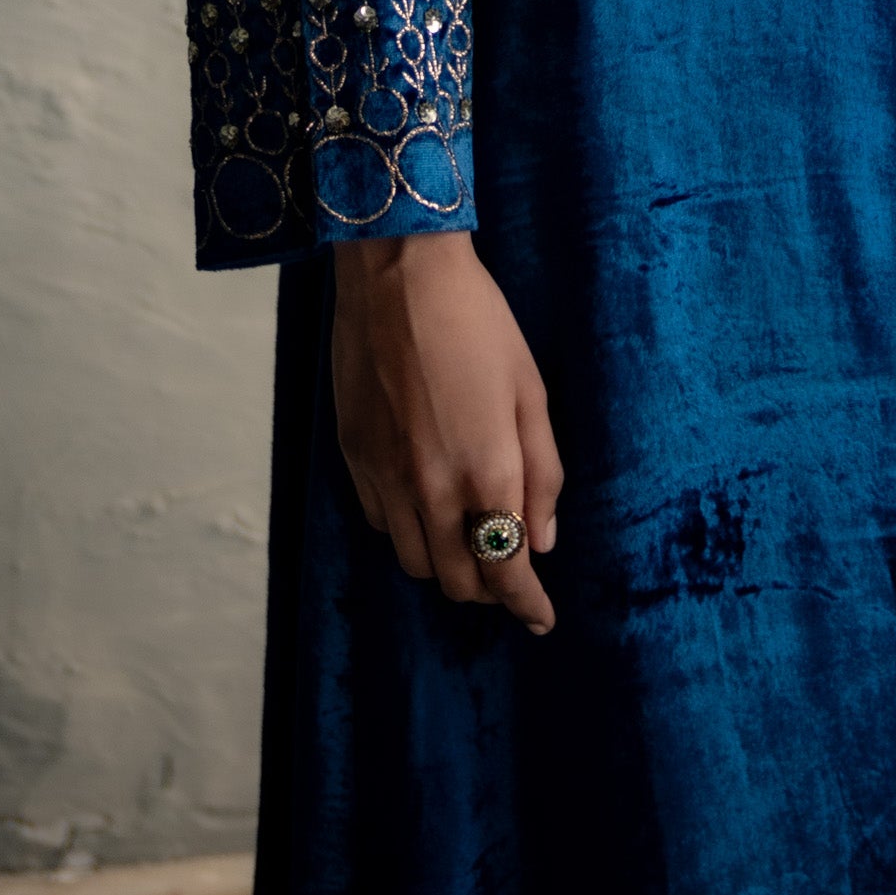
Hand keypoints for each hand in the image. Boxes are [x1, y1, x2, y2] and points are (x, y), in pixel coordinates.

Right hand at [331, 233, 563, 632]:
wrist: (397, 276)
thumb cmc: (479, 324)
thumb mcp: (530, 391)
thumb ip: (542, 472)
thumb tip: (543, 540)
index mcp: (486, 474)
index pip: (506, 571)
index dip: (526, 605)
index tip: (541, 619)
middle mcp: (431, 490)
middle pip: (458, 581)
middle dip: (489, 588)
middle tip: (510, 574)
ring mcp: (385, 477)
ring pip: (414, 562)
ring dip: (446, 565)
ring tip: (468, 541)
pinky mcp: (352, 458)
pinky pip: (381, 524)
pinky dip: (407, 531)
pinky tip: (425, 503)